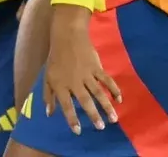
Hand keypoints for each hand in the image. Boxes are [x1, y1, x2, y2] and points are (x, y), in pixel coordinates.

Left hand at [43, 5, 120, 133]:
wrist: (67, 37)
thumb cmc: (56, 59)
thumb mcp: (47, 77)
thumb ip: (48, 96)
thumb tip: (49, 114)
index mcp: (60, 84)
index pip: (66, 105)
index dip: (71, 118)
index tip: (78, 131)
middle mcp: (74, 81)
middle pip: (85, 100)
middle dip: (93, 115)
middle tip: (100, 127)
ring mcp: (86, 74)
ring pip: (98, 92)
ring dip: (106, 106)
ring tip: (113, 119)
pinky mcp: (96, 67)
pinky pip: (107, 80)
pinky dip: (114, 89)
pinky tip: (119, 99)